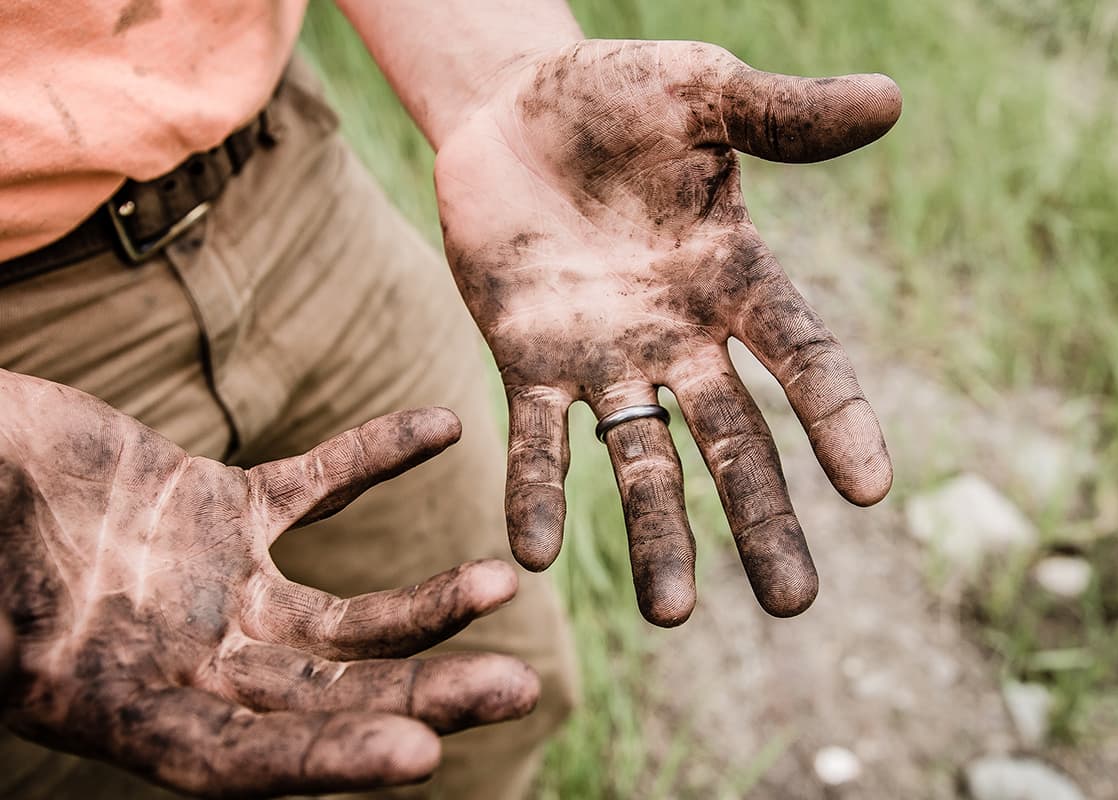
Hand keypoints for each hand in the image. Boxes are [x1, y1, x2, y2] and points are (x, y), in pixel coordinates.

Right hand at [0, 370, 537, 797]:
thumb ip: (20, 607)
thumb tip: (37, 625)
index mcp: (113, 702)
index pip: (234, 758)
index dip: (324, 762)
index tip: (420, 756)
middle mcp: (183, 660)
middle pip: (325, 697)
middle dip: (421, 697)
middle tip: (519, 691)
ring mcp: (214, 588)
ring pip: (344, 615)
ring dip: (426, 602)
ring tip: (502, 582)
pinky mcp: (226, 511)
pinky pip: (318, 485)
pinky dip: (375, 455)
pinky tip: (441, 425)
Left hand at [436, 40, 899, 625]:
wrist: (510, 109)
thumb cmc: (615, 96)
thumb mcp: (701, 92)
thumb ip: (783, 115)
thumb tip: (891, 98)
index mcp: (733, 276)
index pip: (802, 356)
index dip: (838, 418)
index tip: (873, 489)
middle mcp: (679, 335)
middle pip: (733, 439)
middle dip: (761, 518)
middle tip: (794, 604)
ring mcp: (604, 356)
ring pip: (639, 459)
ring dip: (656, 533)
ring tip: (669, 614)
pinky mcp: (527, 360)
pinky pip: (534, 437)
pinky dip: (535, 492)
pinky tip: (532, 555)